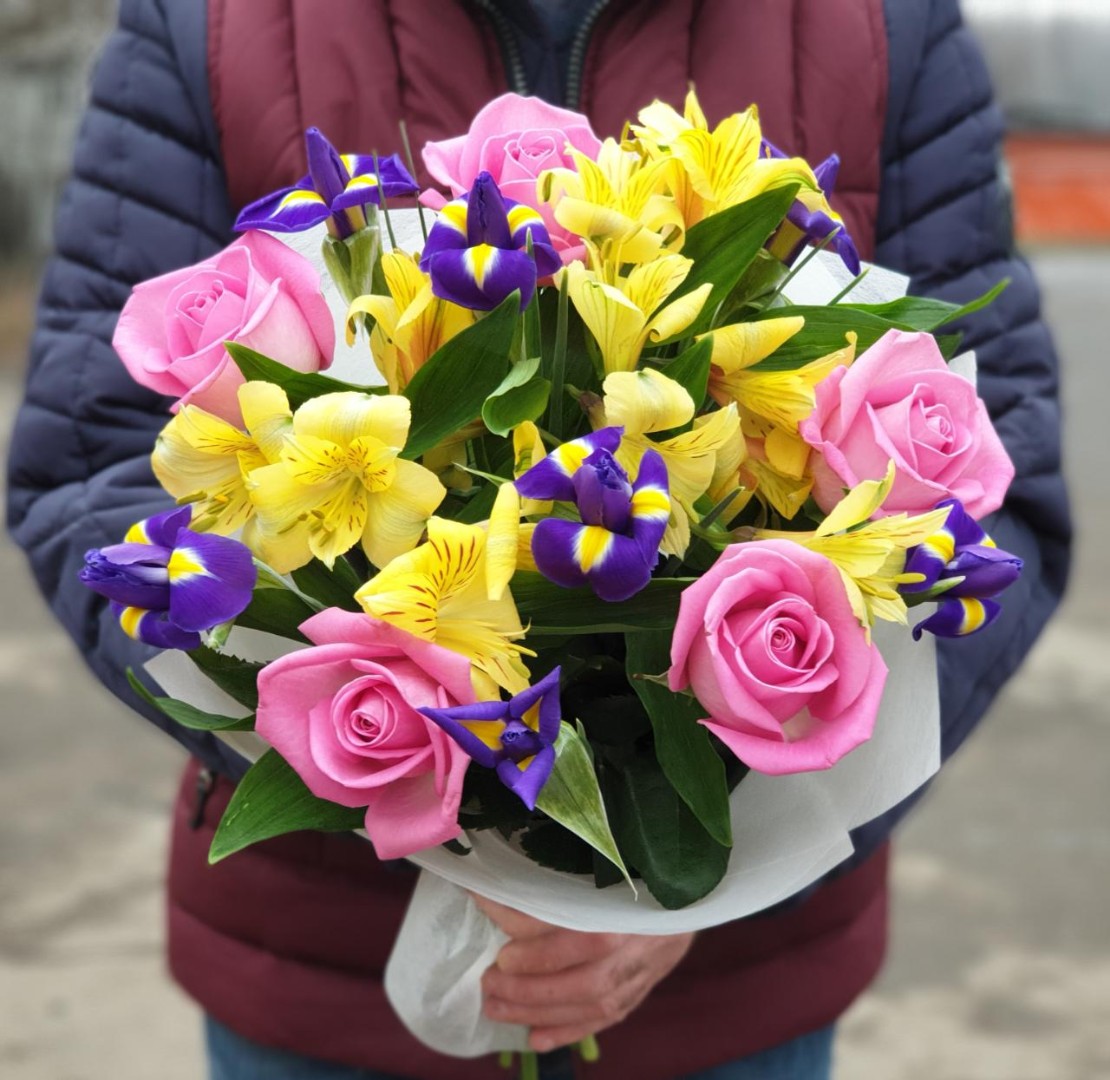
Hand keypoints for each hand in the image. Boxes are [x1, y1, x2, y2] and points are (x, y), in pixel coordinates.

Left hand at [473, 894, 694, 1052]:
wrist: (688, 897)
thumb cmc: (638, 877)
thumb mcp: (609, 867)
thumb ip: (566, 878)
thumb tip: (505, 876)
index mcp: (623, 909)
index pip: (568, 926)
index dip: (524, 924)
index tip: (488, 910)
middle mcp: (632, 948)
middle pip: (577, 979)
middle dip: (526, 984)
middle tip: (488, 979)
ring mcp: (637, 976)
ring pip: (586, 1005)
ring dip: (536, 1011)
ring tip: (495, 1007)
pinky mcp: (637, 995)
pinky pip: (602, 1021)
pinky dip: (567, 1032)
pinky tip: (535, 1039)